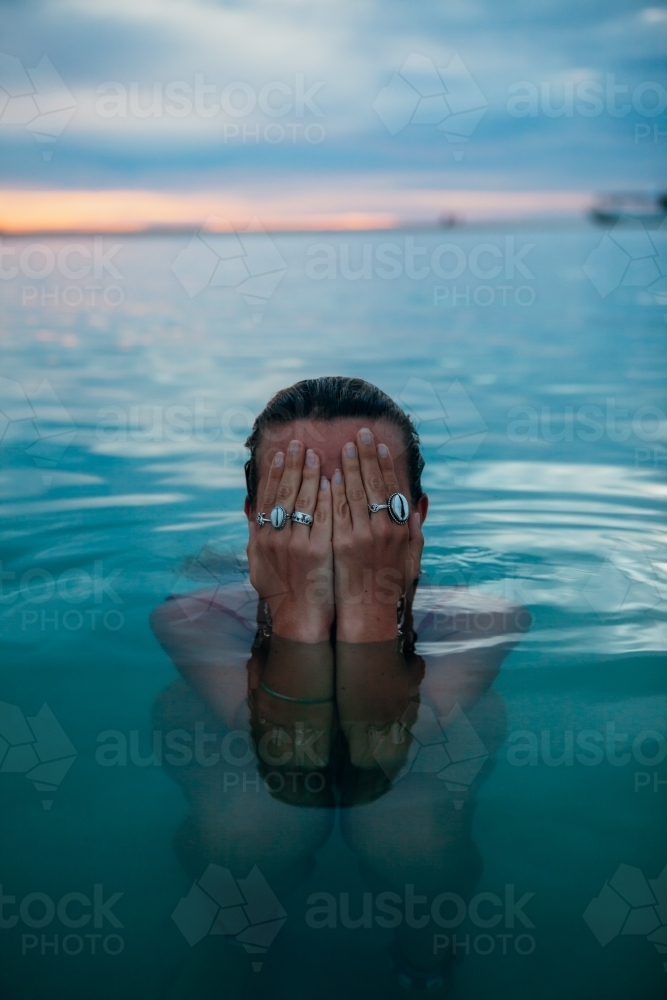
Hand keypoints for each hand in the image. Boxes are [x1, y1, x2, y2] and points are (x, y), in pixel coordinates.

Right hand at [247, 439, 333, 641]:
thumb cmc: (281, 595)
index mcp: (262, 539)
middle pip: (285, 492)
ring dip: (311, 474)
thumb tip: (251, 514)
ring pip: (304, 499)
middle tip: (301, 443)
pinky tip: (333, 479)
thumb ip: (255, 537)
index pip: (269, 497)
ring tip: (318, 453)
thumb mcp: (258, 565)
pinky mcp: (318, 551)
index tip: (282, 453)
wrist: (300, 620)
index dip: (275, 473)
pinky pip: (323, 516)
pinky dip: (327, 496)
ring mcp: (297, 543)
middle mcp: (276, 538)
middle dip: (293, 465)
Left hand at [331, 428, 423, 641]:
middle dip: (366, 456)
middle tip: (360, 433)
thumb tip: (416, 508)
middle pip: (373, 484)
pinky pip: (336, 511)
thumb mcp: (411, 560)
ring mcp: (361, 536)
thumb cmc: (389, 587)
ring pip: (354, 493)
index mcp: (399, 529)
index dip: (385, 464)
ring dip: (349, 467)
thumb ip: (414, 533)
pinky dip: (334, 491)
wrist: (368, 612)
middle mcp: (382, 529)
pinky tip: (330, 474)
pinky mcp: (341, 544)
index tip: (380, 445)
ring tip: (344, 446)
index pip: (391, 488)